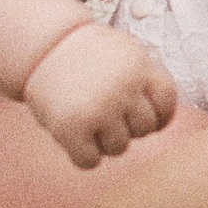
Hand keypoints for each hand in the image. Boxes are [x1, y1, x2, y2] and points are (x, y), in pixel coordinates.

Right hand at [19, 22, 179, 165]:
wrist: (41, 47)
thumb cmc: (85, 56)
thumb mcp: (124, 54)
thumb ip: (145, 81)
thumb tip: (160, 122)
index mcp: (140, 66)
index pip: (166, 103)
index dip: (158, 114)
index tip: (140, 115)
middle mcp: (123, 89)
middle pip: (143, 129)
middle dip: (128, 126)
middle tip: (105, 113)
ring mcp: (99, 109)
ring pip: (119, 148)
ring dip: (104, 141)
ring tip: (88, 120)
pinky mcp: (71, 128)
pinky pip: (90, 161)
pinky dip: (83, 156)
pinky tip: (74, 138)